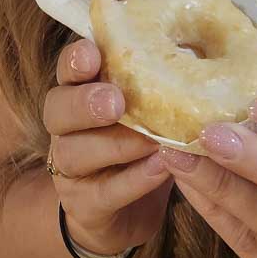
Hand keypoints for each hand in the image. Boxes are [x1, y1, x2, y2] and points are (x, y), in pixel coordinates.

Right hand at [43, 38, 171, 257]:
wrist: (128, 212)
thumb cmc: (143, 142)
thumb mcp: (149, 108)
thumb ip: (159, 81)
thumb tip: (199, 45)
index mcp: (78, 93)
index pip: (67, 70)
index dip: (75, 61)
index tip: (92, 54)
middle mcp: (65, 128)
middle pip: (58, 109)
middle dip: (85, 103)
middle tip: (115, 102)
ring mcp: (69, 169)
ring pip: (76, 153)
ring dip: (116, 144)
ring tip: (152, 140)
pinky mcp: (83, 206)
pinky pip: (103, 193)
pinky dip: (133, 180)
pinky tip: (159, 168)